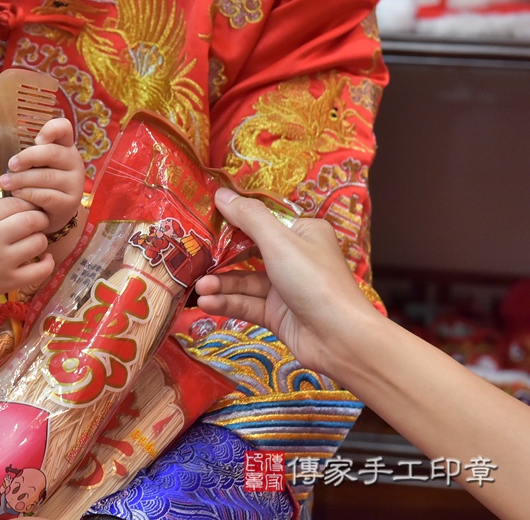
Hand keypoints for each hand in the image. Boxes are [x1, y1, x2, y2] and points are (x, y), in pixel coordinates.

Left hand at [0, 117, 83, 236]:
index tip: (37, 139)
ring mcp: (75, 183)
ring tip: (5, 182)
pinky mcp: (70, 203)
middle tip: (10, 165)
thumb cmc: (38, 183)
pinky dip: (28, 194)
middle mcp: (74, 162)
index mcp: (65, 146)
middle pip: (52, 153)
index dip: (51, 129)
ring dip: (22, 179)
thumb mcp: (35, 165)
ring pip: (47, 176)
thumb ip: (28, 155)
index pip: (63, 128)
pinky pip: (47, 196)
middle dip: (27, 158)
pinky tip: (16, 194)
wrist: (50, 214)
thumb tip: (5, 145)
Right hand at [0, 197, 52, 302]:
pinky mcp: (12, 281)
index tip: (27, 208)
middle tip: (37, 222)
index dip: (26, 203)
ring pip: (39, 242)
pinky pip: (41, 270)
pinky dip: (48, 263)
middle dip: (39, 218)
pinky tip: (44, 258)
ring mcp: (5, 262)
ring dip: (41, 238)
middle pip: (32, 220)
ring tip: (34, 240)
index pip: (16, 203)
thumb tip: (27, 203)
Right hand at [194, 188, 381, 375]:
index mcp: (302, 233)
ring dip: (220, 284)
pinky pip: (246, 304)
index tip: (202, 218)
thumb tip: (220, 193)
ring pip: (244, 281)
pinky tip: (207, 304)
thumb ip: (248, 217)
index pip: (262, 221)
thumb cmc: (314, 280)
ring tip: (199, 288)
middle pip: (248, 252)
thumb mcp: (279, 242)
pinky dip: (227, 303)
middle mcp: (294, 258)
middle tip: (191, 256)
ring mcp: (284, 288)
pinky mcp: (277, 315)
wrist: (341, 339)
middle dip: (219, 257)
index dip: (232, 220)